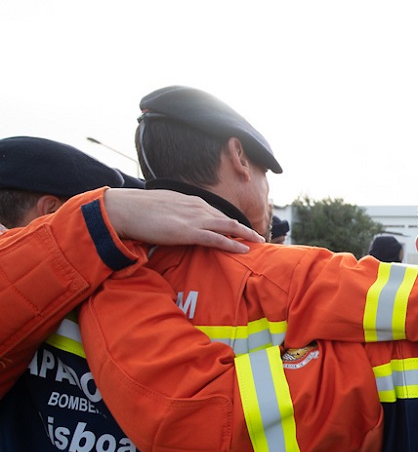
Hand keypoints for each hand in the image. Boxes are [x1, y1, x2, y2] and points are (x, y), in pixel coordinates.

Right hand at [104, 188, 263, 252]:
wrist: (125, 209)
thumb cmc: (138, 210)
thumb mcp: (162, 207)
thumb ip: (174, 214)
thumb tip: (174, 222)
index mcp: (190, 201)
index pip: (216, 212)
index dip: (229, 222)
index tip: (240, 229)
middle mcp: (197, 207)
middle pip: (227, 218)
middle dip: (244, 228)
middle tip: (257, 236)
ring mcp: (194, 219)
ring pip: (228, 226)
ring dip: (245, 235)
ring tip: (258, 242)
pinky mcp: (189, 232)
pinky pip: (217, 239)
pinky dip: (233, 244)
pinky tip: (244, 250)